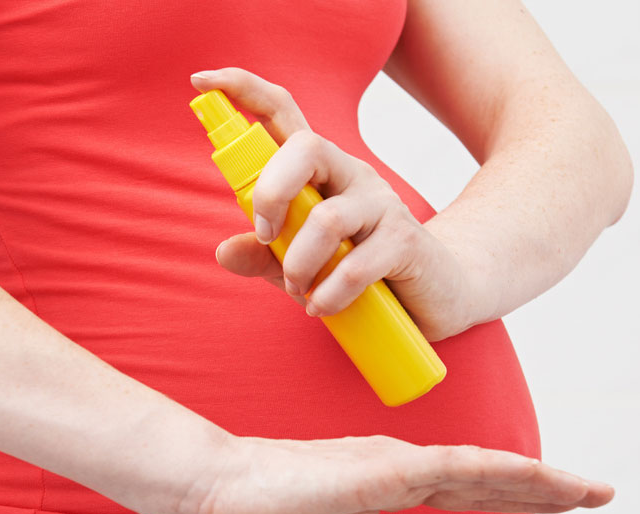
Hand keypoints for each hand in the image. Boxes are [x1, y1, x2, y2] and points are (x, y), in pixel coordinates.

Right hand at [179, 434, 613, 513]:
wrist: (223, 494)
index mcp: (398, 480)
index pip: (476, 487)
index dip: (526, 493)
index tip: (575, 498)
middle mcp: (405, 464)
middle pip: (491, 475)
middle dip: (549, 486)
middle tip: (603, 492)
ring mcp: (394, 462)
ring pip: (481, 468)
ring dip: (536, 479)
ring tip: (585, 490)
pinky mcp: (378, 467)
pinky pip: (448, 470)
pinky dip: (493, 472)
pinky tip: (529, 478)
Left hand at [190, 67, 488, 340]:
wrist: (436, 294)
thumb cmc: (358, 271)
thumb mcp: (300, 265)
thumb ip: (262, 256)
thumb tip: (223, 251)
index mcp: (319, 170)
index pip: (282, 112)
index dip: (243, 90)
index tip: (203, 80)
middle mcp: (350, 173)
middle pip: (305, 148)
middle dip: (270, 193)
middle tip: (265, 236)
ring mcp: (381, 203)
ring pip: (326, 218)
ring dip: (299, 263)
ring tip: (298, 291)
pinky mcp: (405, 239)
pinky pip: (356, 264)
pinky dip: (329, 293)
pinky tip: (321, 307)